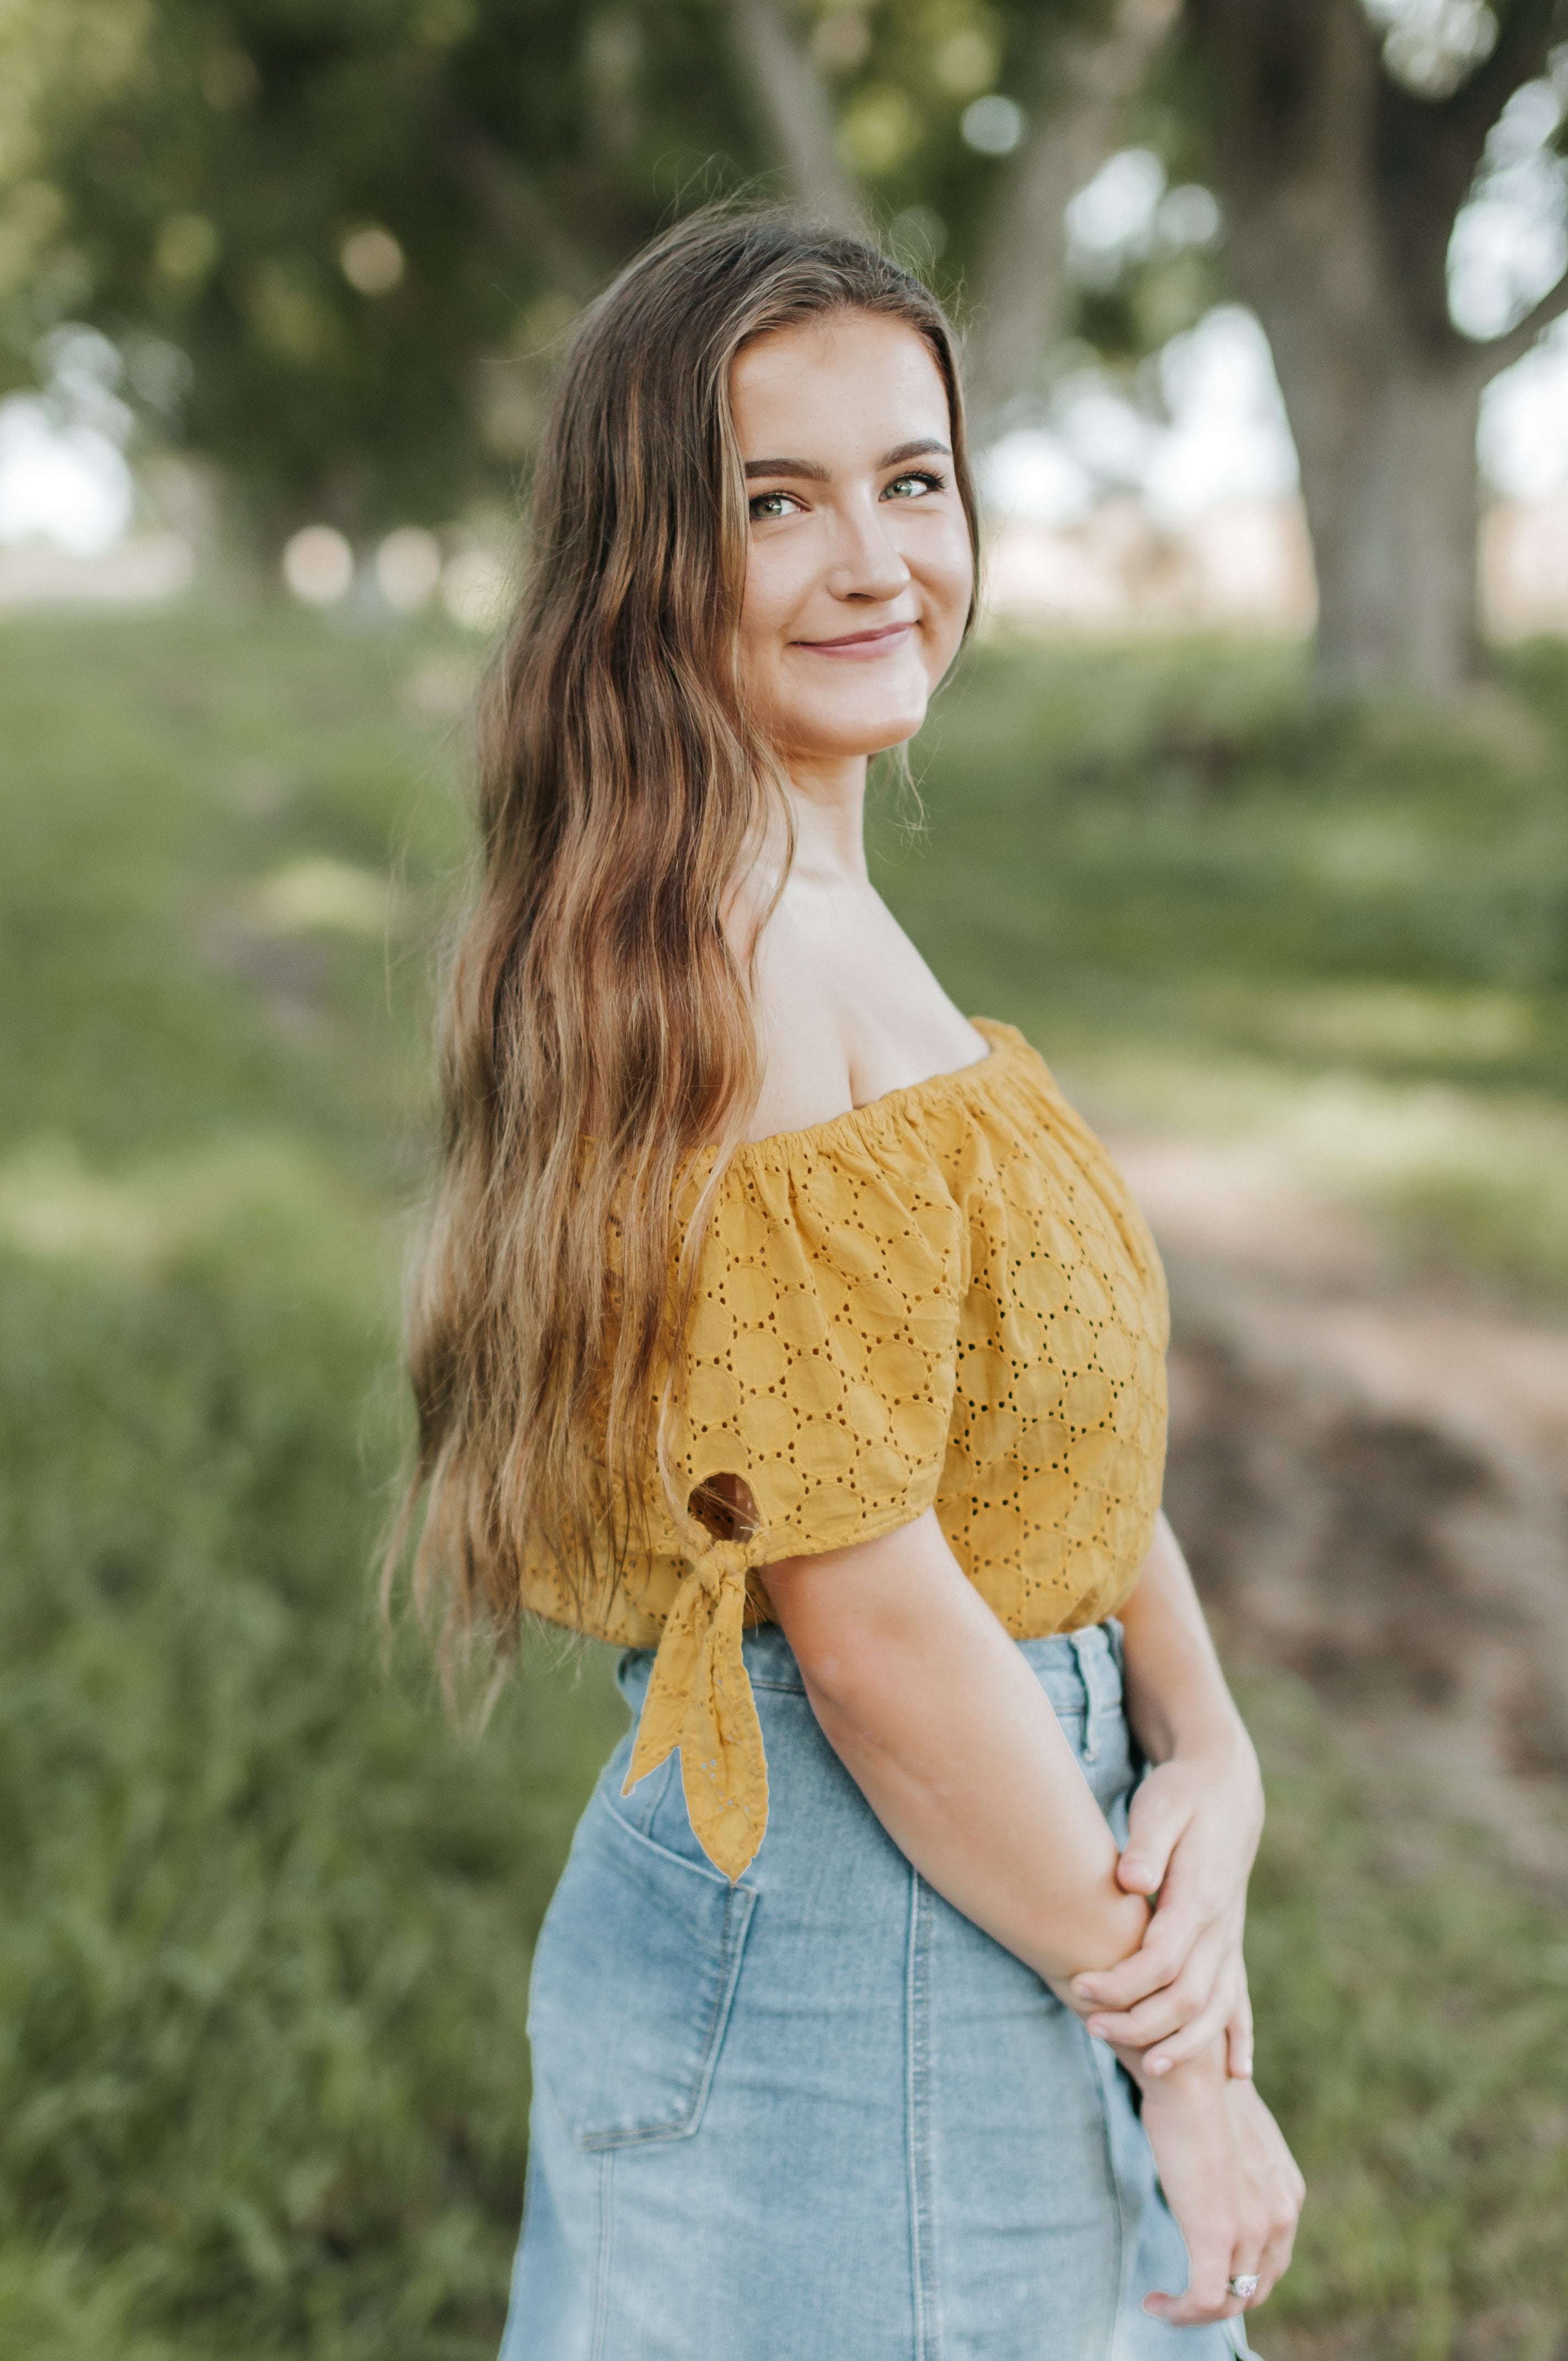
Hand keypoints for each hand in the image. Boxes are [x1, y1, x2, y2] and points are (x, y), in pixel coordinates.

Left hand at [1071, 1739, 1262, 2076]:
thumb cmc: (1182, 1796)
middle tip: (1090, 2026)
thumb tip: (1131, 1879)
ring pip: (1217, 2009)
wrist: (1228, 1786)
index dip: (1121, 1982)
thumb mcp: (1160, 1807)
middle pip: (1188, 1997)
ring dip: (1183, 2042)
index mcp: (1199, 1896)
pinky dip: (1238, 2037)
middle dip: (1140, 2022)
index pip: (1161, 1960)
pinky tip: (1236, 2074)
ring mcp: (1231, 1938)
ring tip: (1144, 2065)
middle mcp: (1221, 1926)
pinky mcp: (1231, 1941)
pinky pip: (1241, 1999)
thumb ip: (1147, 1844)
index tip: (1078, 1986)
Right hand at [1138, 2051, 1304, 2328]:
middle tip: (1183, 2298)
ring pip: (1231, 2300)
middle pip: (1257, 2286)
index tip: (1203, 2272)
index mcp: (1287, 2194)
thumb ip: (1236, 2166)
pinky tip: (1155, 2303)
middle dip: (1222, 2299)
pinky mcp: (1216, 2235)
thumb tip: (1216, 2175)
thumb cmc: (1200, 2088)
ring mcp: (1252, 2229)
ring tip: (1163, 2305)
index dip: (1239, 2275)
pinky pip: (1204, 2299)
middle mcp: (1280, 2216)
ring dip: (1197, 2311)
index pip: (1272, 2259)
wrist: (1191, 2071)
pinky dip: (1180, 2312)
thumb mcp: (1234, 2133)